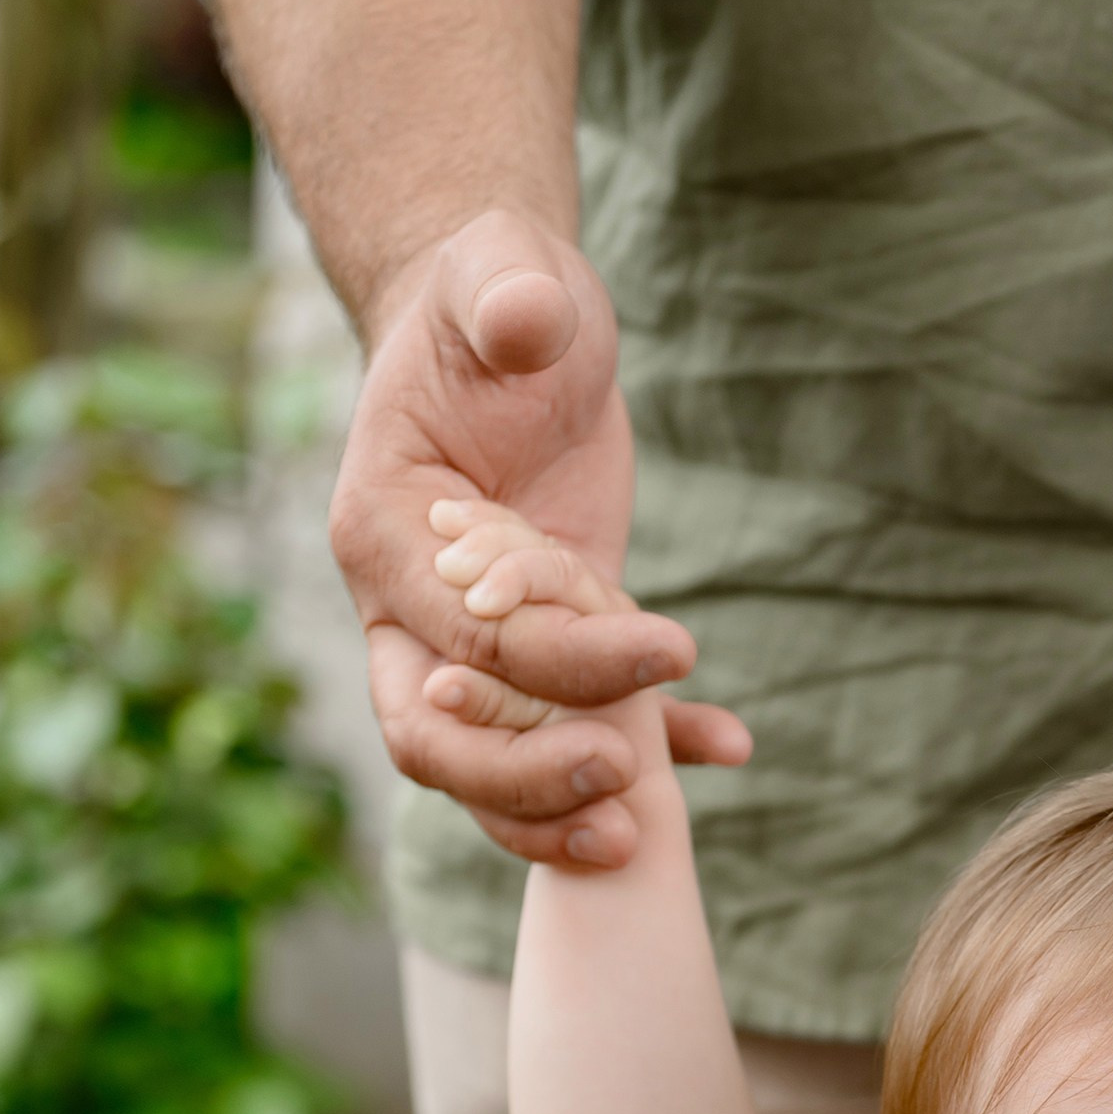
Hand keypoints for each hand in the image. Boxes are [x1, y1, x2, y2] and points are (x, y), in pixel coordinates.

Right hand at [329, 208, 751, 864]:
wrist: (513, 328)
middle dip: (519, 784)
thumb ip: (507, 298)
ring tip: (648, 834)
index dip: (563, 658)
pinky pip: (574, 727)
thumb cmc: (495, 296)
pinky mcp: (539, 652)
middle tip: (621, 792)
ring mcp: (466, 645)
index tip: (672, 647)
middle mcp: (405, 607)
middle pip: (432, 739)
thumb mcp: (505, 279)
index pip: (464, 632)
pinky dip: (650, 752)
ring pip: (485, 768)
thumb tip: (525, 317)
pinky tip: (729, 745)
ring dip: (555, 814)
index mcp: (382, 532)